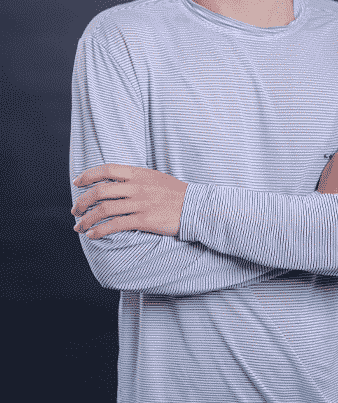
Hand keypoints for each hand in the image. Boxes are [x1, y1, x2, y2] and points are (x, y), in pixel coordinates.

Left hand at [71, 164, 187, 238]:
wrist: (194, 207)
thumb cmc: (174, 193)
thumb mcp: (154, 177)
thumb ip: (134, 178)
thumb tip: (112, 183)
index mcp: (139, 173)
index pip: (107, 169)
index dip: (88, 176)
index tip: (77, 183)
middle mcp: (137, 187)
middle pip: (101, 191)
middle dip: (83, 201)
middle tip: (75, 210)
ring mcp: (140, 203)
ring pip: (105, 210)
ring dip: (87, 219)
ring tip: (79, 227)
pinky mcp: (144, 220)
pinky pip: (116, 225)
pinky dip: (100, 231)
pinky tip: (93, 235)